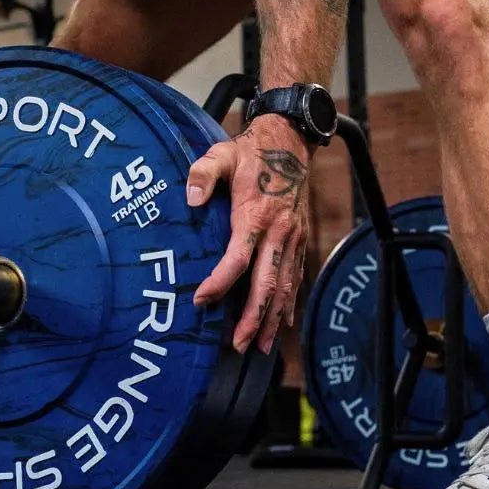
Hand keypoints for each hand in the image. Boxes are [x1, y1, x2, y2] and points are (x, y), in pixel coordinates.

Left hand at [189, 114, 311, 353]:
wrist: (290, 142)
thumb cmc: (251, 151)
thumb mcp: (221, 154)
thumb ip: (203, 174)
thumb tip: (190, 199)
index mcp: (255, 215)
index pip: (237, 258)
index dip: (219, 282)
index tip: (201, 300)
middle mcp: (278, 232)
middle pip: (267, 283)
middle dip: (254, 318)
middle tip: (240, 344)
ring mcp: (292, 237)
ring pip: (285, 286)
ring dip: (274, 318)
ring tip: (262, 347)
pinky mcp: (298, 238)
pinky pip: (295, 275)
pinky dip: (290, 302)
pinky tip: (283, 323)